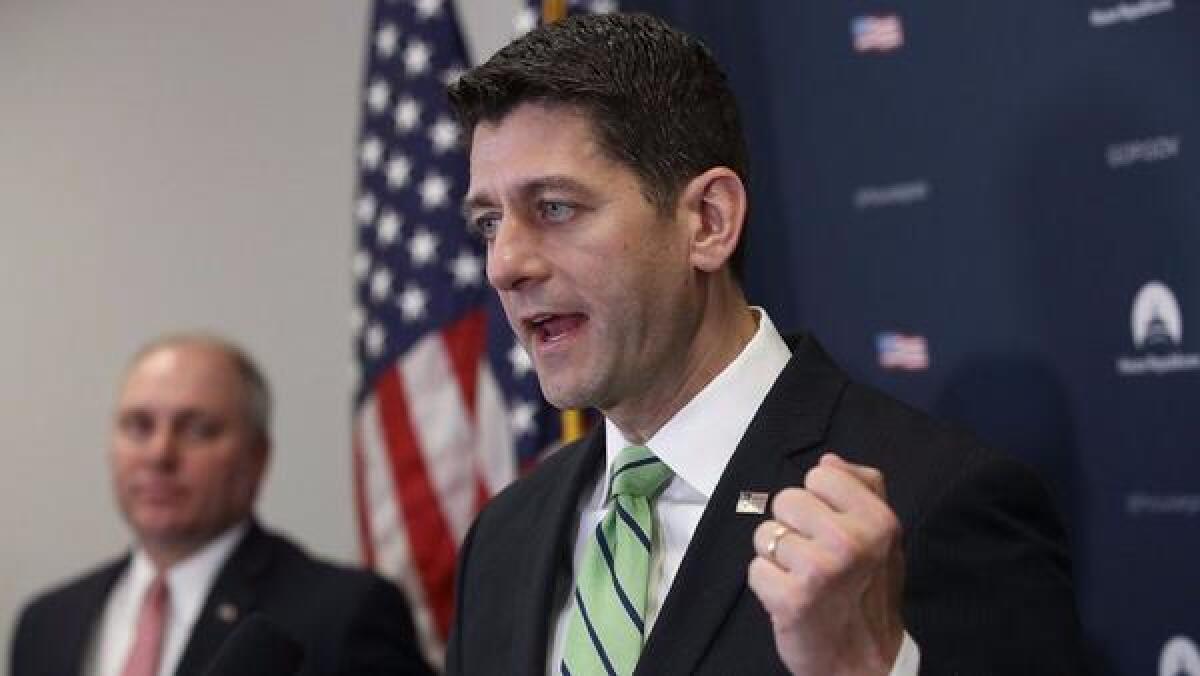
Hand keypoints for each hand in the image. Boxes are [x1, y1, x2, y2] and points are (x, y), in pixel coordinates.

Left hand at [748, 453, 905, 675]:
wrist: (865, 662)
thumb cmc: (870, 593)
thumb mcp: (884, 537)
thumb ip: (864, 489)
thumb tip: (829, 459)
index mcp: (878, 520)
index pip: (820, 473)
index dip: (818, 500)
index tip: (831, 528)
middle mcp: (850, 541)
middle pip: (785, 499)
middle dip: (792, 527)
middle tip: (814, 557)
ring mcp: (820, 570)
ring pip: (765, 534)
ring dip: (777, 557)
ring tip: (803, 579)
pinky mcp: (791, 598)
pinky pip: (754, 568)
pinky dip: (767, 584)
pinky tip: (791, 599)